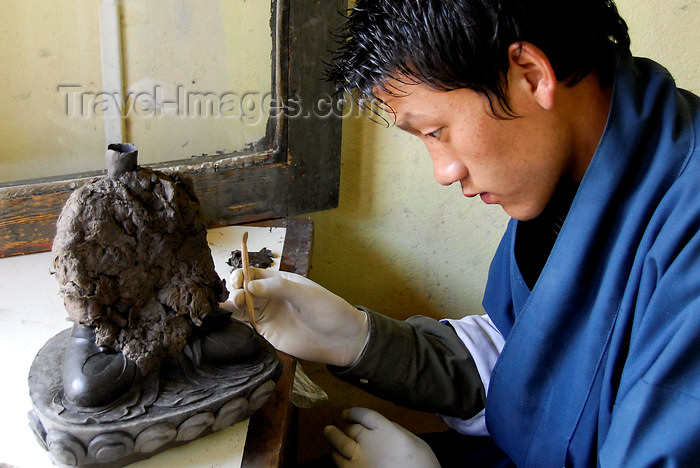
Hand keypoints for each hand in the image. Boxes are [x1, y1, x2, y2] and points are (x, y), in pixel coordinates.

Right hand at [223, 268, 368, 366]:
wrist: (342, 340)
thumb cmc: (329, 311)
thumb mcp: (306, 295)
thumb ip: (279, 289)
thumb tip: (249, 285)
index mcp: (280, 282)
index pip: (253, 273)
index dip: (241, 274)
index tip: (238, 280)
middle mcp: (270, 297)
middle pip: (243, 290)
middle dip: (236, 290)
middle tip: (238, 298)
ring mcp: (268, 315)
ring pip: (242, 307)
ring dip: (232, 305)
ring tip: (232, 307)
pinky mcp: (267, 333)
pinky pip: (246, 326)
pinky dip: (235, 322)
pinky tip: (229, 320)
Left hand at [324, 407, 439, 467]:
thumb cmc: (422, 465)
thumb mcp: (414, 441)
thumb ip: (394, 430)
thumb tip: (381, 426)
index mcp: (386, 431)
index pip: (364, 415)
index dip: (353, 413)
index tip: (347, 413)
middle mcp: (369, 443)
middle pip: (350, 430)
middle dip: (342, 427)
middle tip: (333, 425)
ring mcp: (360, 461)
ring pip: (340, 446)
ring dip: (332, 439)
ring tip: (328, 434)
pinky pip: (340, 465)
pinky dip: (336, 457)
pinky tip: (335, 454)